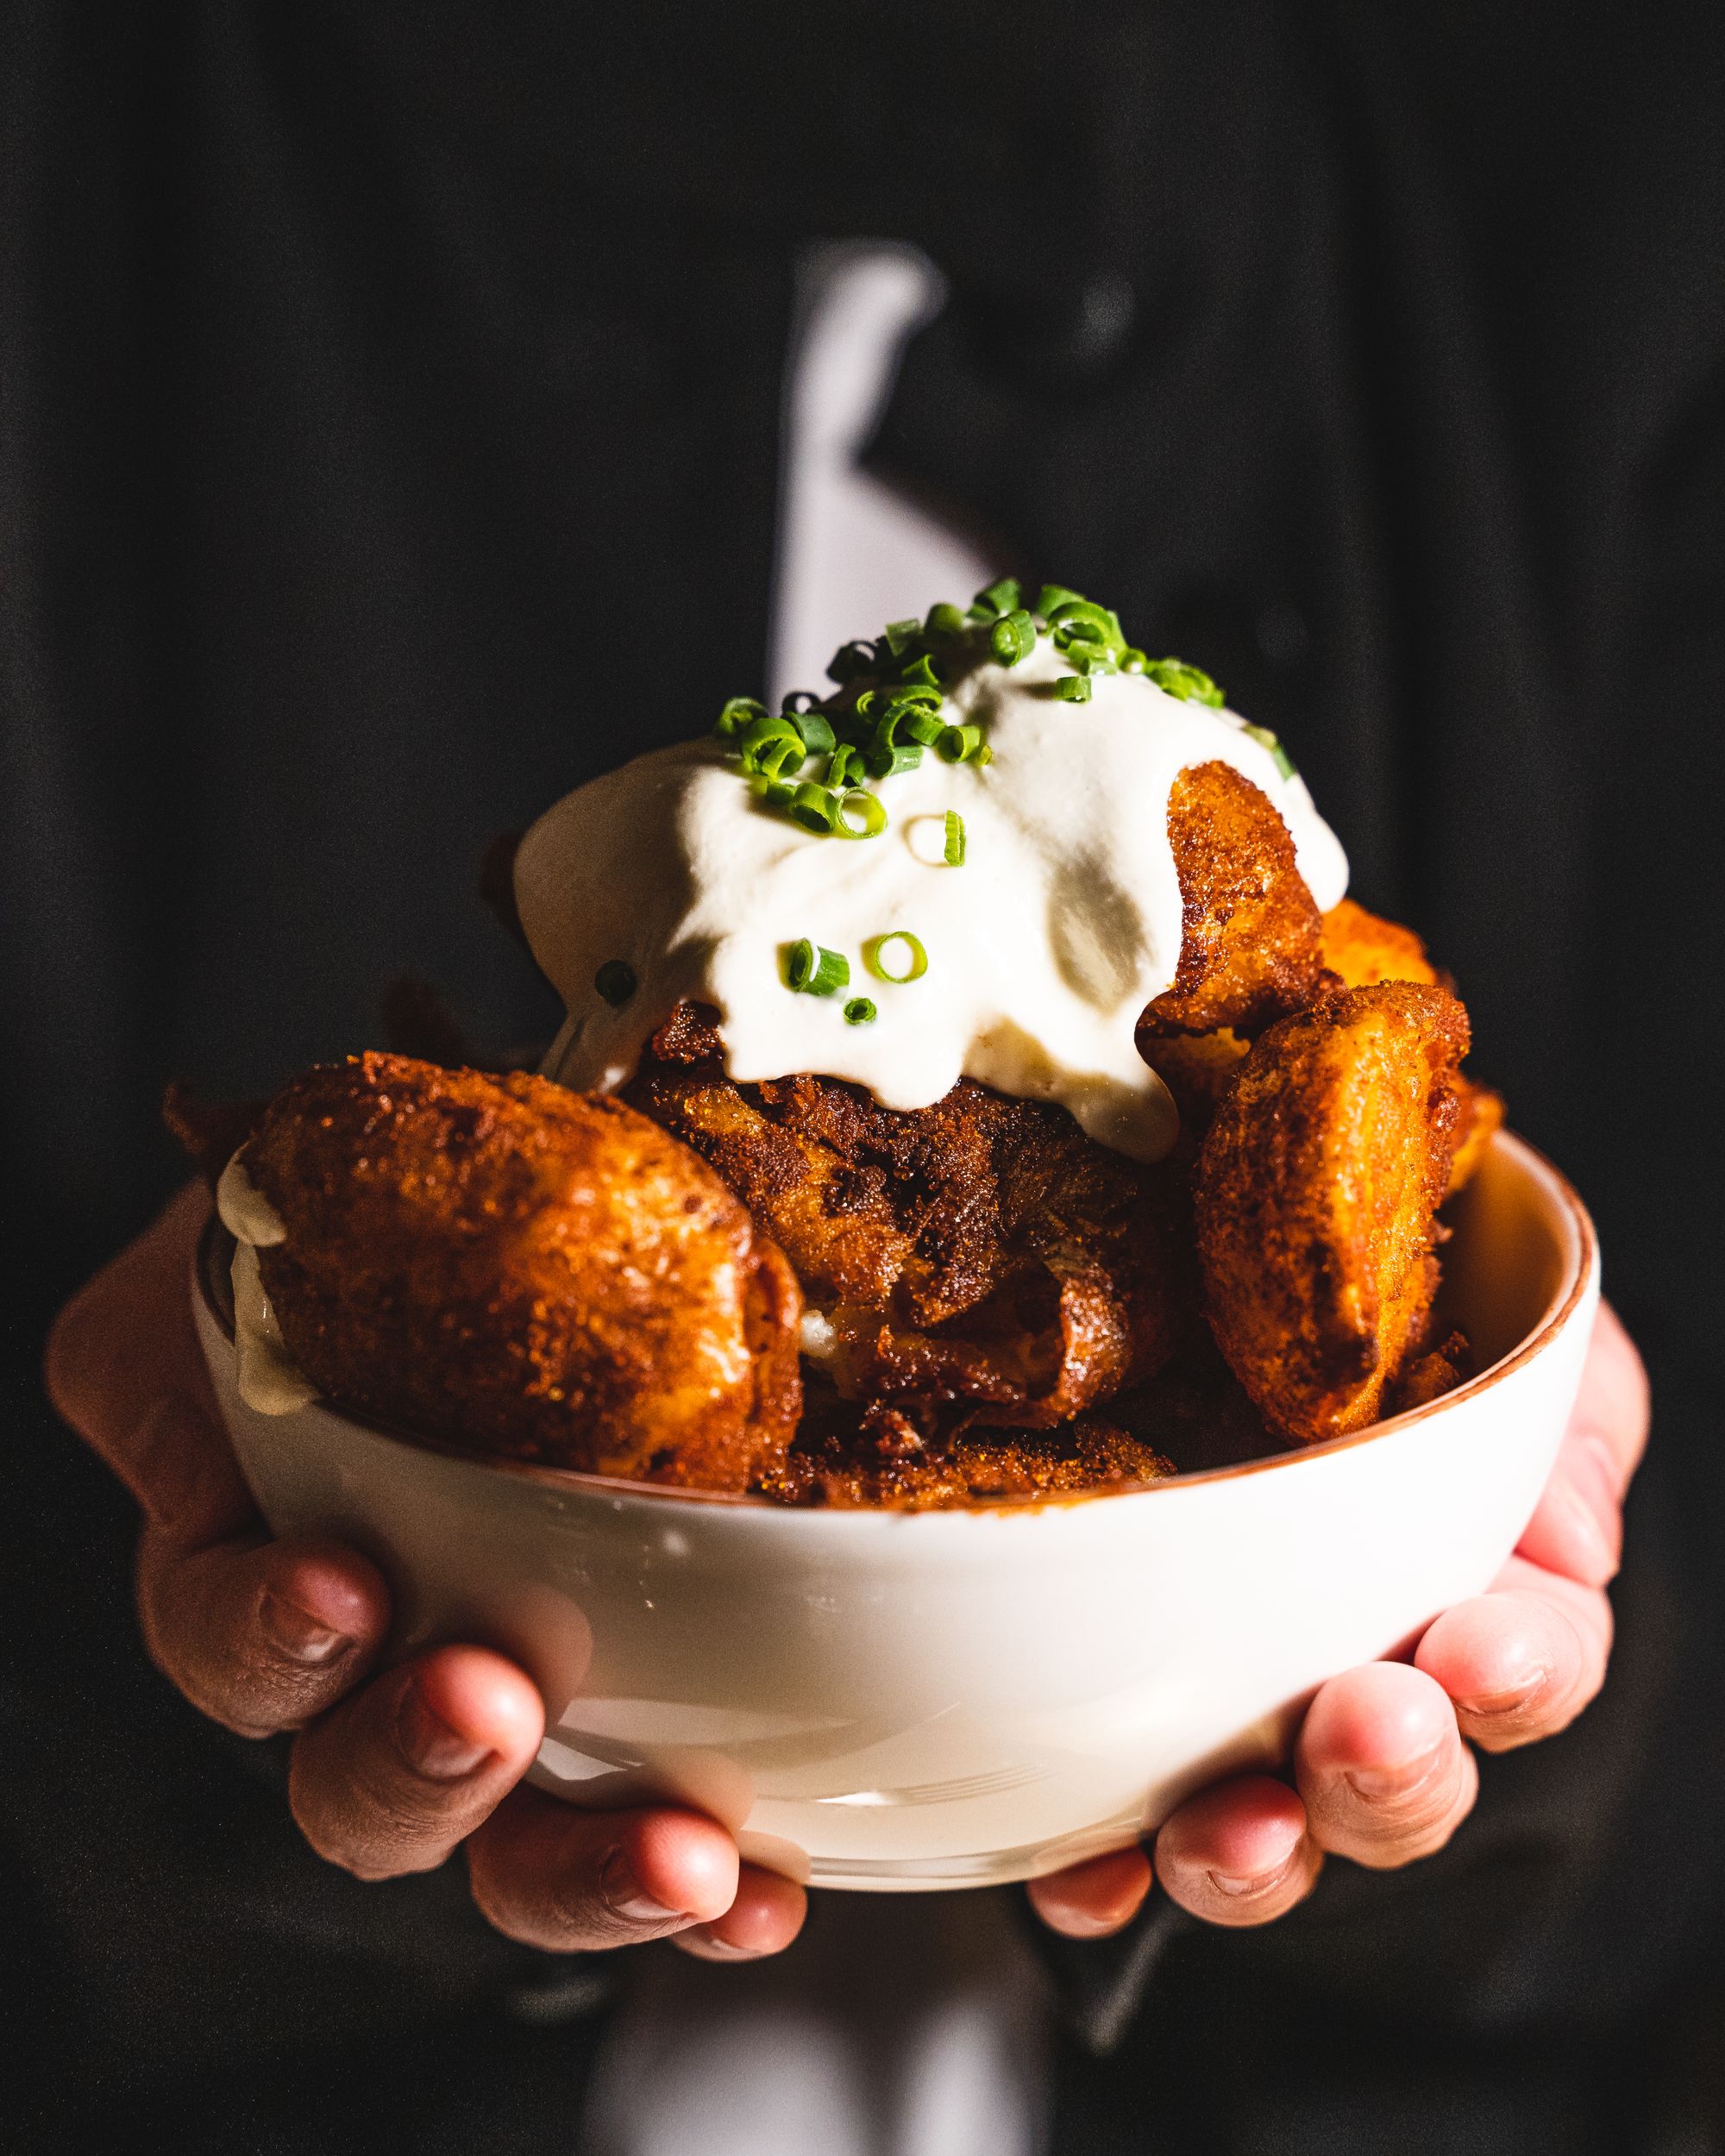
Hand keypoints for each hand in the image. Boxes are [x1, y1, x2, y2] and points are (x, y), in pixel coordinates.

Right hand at [46, 1185, 805, 1964]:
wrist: (503, 1228)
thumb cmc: (392, 1213)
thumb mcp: (292, 1198)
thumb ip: (247, 1213)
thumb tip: (255, 1143)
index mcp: (266, 1541)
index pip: (223, 1628)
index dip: (264, 1636)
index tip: (340, 1582)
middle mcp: (381, 1657)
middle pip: (354, 1787)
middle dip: (414, 1767)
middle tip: (489, 1703)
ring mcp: (518, 1706)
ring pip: (511, 1848)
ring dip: (584, 1866)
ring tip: (681, 1852)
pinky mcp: (645, 1730)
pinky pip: (661, 1835)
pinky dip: (717, 1891)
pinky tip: (770, 1888)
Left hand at [1029, 1301, 1648, 1937]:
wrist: (1193, 1256)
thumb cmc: (1385, 1303)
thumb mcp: (1502, 1314)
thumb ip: (1567, 1410)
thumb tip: (1568, 1535)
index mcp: (1465, 1593)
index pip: (1525, 1668)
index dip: (1518, 1676)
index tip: (1483, 1646)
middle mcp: (1350, 1681)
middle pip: (1398, 1786)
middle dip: (1395, 1776)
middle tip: (1372, 1723)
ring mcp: (1228, 1722)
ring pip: (1264, 1838)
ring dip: (1258, 1852)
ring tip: (1238, 1825)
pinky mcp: (1104, 1734)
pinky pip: (1102, 1837)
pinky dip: (1099, 1876)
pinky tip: (1090, 1871)